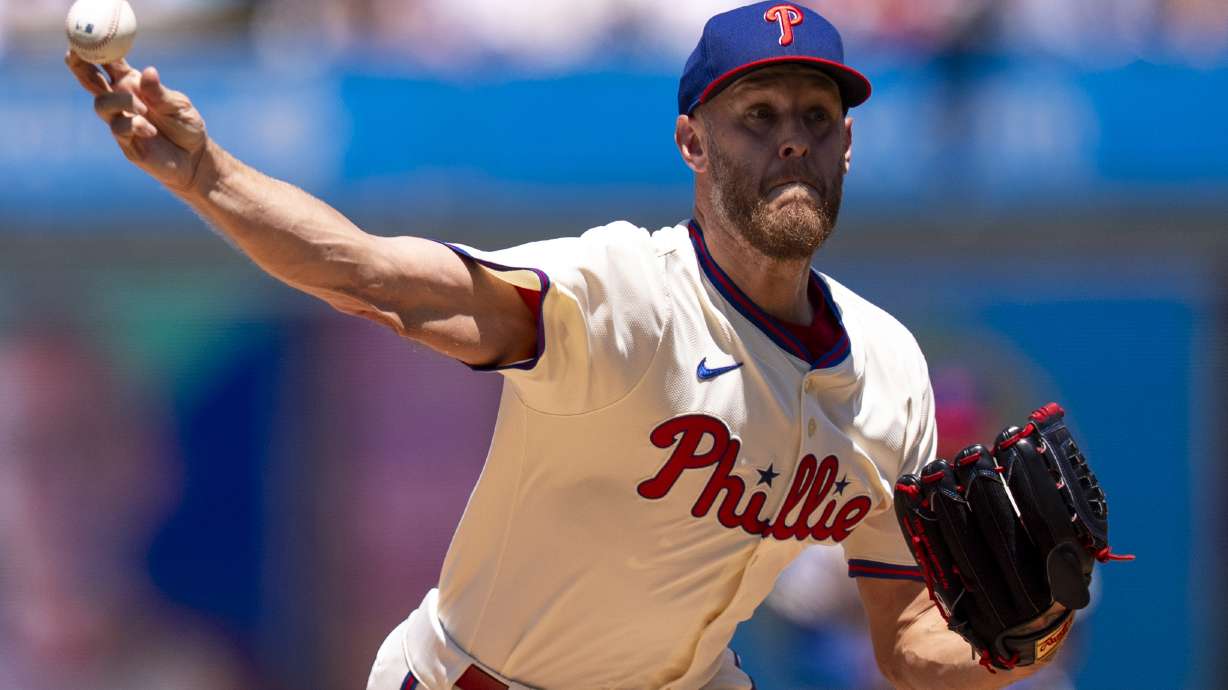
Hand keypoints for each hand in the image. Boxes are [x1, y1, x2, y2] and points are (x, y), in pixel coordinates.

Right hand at [65, 51, 208, 193]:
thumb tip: (149, 72)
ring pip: (101, 104)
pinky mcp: (125, 142)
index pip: (108, 62)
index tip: (88, 38)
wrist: (195, 157)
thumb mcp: (178, 105)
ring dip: (122, 102)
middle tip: (76, 56)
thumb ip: (160, 92)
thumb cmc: (186, 125)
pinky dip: (134, 125)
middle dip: (80, 66)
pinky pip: (118, 128)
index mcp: (132, 83)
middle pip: (89, 80)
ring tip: (145, 110)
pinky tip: (151, 130)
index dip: (95, 49)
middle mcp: (121, 100)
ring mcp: (120, 120)